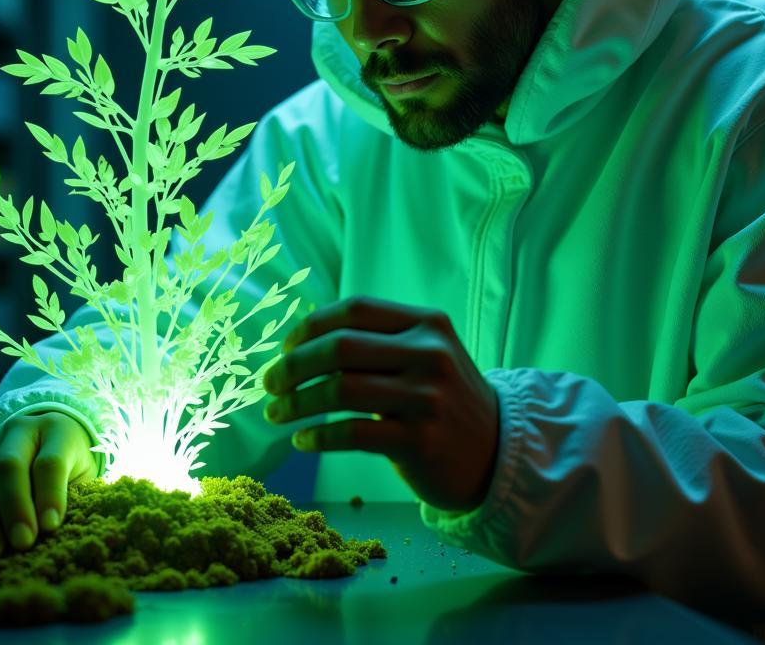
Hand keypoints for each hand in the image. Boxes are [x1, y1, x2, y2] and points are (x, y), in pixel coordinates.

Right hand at [0, 411, 97, 558]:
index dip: (50, 495)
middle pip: (6, 467)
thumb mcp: (83, 471)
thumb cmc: (71, 462)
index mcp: (54, 429)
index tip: (52, 526)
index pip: (49, 461)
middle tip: (22, 542)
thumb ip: (72, 494)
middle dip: (14, 508)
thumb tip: (51, 532)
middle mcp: (15, 432)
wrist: (48, 437)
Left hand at [261, 297, 499, 511]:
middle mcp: (429, 354)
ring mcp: (426, 398)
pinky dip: (318, 435)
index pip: (355, 310)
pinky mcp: (420, 442)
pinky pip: (352, 433)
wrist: (496, 453)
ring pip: (340, 389)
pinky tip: (302, 440)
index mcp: (426, 323)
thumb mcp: (425, 355)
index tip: (285, 348)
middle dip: (294, 365)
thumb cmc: (443, 400)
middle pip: (340, 347)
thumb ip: (378, 342)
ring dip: (296, 402)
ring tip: (276, 413)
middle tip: (269, 384)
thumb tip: (302, 341)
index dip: (311, 326)